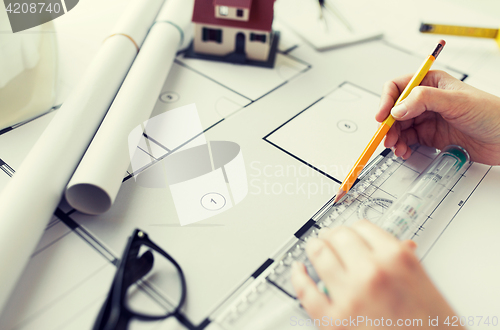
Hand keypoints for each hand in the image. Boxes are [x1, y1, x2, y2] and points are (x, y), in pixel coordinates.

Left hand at [291, 220, 461, 328]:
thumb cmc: (433, 328)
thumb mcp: (424, 285)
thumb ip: (402, 261)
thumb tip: (390, 245)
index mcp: (397, 258)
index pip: (363, 227)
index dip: (354, 229)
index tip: (350, 232)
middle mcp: (372, 271)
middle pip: (339, 236)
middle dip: (334, 236)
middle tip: (331, 240)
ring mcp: (350, 295)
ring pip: (319, 255)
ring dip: (316, 249)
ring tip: (315, 249)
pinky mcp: (333, 321)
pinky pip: (305, 290)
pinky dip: (298, 276)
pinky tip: (299, 270)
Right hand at [377, 70, 499, 164]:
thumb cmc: (492, 113)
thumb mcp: (457, 102)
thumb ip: (424, 101)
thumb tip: (397, 108)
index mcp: (431, 83)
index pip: (398, 87)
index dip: (386, 101)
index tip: (382, 116)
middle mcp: (425, 100)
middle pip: (394, 110)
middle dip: (388, 124)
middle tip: (386, 136)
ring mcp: (427, 119)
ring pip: (399, 127)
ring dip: (394, 137)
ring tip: (396, 147)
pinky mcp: (429, 136)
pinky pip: (408, 140)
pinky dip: (402, 146)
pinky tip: (405, 151)